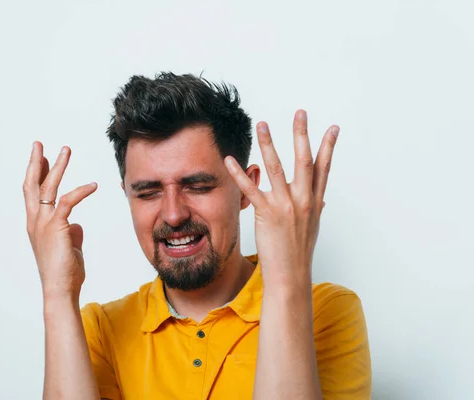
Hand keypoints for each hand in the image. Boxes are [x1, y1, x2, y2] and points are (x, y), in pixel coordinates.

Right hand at [23, 142, 97, 298]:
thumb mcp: (68, 248)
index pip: (33, 193)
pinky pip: (68, 201)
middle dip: (36, 162)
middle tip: (38, 144)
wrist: (61, 289)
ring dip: (57, 166)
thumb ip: (71, 233)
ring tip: (65, 149)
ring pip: (48, 187)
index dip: (36, 174)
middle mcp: (35, 221)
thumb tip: (76, 225)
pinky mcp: (56, 227)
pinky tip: (93, 185)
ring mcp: (43, 223)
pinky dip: (82, 191)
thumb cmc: (65, 272)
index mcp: (36, 224)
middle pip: (32, 184)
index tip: (41, 159)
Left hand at [224, 110, 338, 288]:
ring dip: (269, 143)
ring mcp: (285, 207)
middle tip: (300, 112)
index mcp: (314, 203)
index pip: (324, 169)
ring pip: (277, 168)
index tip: (333, 127)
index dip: (329, 147)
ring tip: (262, 124)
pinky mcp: (267, 215)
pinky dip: (240, 174)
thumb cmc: (298, 254)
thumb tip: (321, 199)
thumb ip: (314, 209)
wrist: (291, 277)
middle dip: (302, 134)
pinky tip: (231, 160)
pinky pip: (251, 190)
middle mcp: (303, 201)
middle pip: (305, 161)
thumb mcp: (311, 228)